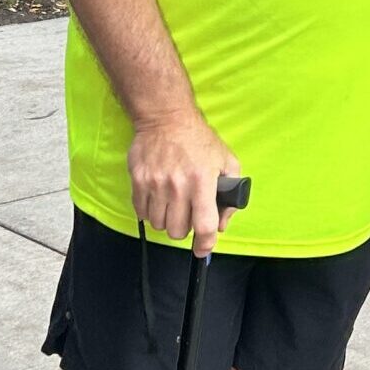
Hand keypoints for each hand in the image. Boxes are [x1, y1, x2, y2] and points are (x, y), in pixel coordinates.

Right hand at [128, 113, 241, 255]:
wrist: (166, 119)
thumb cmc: (199, 140)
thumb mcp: (227, 161)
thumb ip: (230, 194)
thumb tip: (221, 224)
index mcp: (203, 181)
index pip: (204, 225)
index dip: (205, 244)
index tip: (203, 250)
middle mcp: (178, 186)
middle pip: (178, 231)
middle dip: (185, 229)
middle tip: (188, 216)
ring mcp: (156, 185)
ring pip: (159, 225)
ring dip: (167, 221)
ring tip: (173, 205)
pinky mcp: (138, 182)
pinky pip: (141, 213)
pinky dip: (150, 212)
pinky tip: (158, 199)